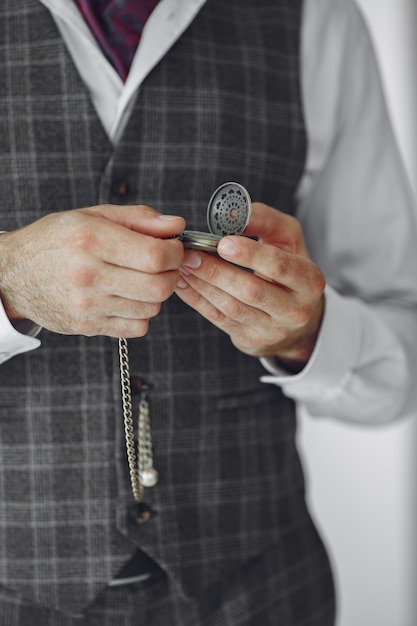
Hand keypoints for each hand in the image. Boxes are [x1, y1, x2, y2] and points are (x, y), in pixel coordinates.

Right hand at [0, 205, 184, 337]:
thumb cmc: (54, 241)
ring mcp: (87, 304)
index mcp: (91, 239)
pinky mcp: (87, 325)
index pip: (155, 256)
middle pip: (158, 285)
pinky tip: (127, 298)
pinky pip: (137, 327)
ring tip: (140, 279)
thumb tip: (176, 225)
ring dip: (156, 294)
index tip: (173, 248)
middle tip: (164, 265)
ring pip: (151, 307)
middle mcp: (88, 274)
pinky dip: (141, 314)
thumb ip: (138, 218)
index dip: (175, 253)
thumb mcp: (92, 216)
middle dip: (171, 273)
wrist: (13, 275)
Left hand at [175, 203, 324, 370]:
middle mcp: (296, 310)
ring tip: (184, 266)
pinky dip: (198, 300)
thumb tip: (231, 213)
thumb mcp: (288, 239)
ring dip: (202, 285)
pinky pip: (220, 320)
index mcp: (309, 280)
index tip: (221, 242)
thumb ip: (264, 220)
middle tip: (191, 255)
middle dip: (217, 271)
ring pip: (231, 308)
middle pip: (251, 290)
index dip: (249, 254)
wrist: (295, 317)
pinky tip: (184, 284)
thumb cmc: (289, 267)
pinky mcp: (251, 341)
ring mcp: (273, 330)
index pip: (278, 265)